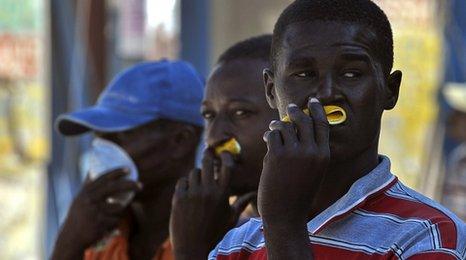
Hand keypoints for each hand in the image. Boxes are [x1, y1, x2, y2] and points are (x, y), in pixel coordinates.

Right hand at [51, 169, 141, 259]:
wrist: (71, 238)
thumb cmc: (78, 217)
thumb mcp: (79, 199)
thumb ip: (87, 186)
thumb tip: (90, 171)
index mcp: (86, 192)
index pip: (103, 178)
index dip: (116, 173)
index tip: (128, 169)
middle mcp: (90, 199)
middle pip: (114, 188)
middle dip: (129, 185)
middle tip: (141, 186)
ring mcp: (95, 211)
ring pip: (118, 207)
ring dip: (117, 213)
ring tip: (106, 219)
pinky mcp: (100, 223)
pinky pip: (116, 220)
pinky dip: (113, 224)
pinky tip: (104, 228)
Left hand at [170, 149, 255, 259]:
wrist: (192, 247)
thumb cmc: (214, 233)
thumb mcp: (230, 219)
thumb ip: (241, 203)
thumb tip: (253, 194)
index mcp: (223, 194)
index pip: (227, 166)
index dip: (226, 156)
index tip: (224, 153)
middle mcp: (208, 191)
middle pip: (207, 162)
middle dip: (208, 155)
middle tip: (208, 151)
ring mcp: (192, 194)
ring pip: (193, 172)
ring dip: (197, 174)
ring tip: (198, 183)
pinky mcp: (179, 197)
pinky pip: (182, 181)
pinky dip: (185, 184)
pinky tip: (188, 192)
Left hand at [259, 97, 329, 225]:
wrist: (285, 214)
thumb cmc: (297, 194)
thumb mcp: (312, 171)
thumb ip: (307, 151)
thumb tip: (291, 127)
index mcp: (323, 155)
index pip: (322, 125)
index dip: (316, 110)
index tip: (312, 101)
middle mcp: (311, 152)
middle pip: (304, 120)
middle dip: (296, 111)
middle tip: (291, 108)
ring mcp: (293, 153)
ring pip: (286, 126)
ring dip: (279, 124)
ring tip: (274, 126)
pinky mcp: (276, 156)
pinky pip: (272, 135)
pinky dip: (270, 135)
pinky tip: (268, 138)